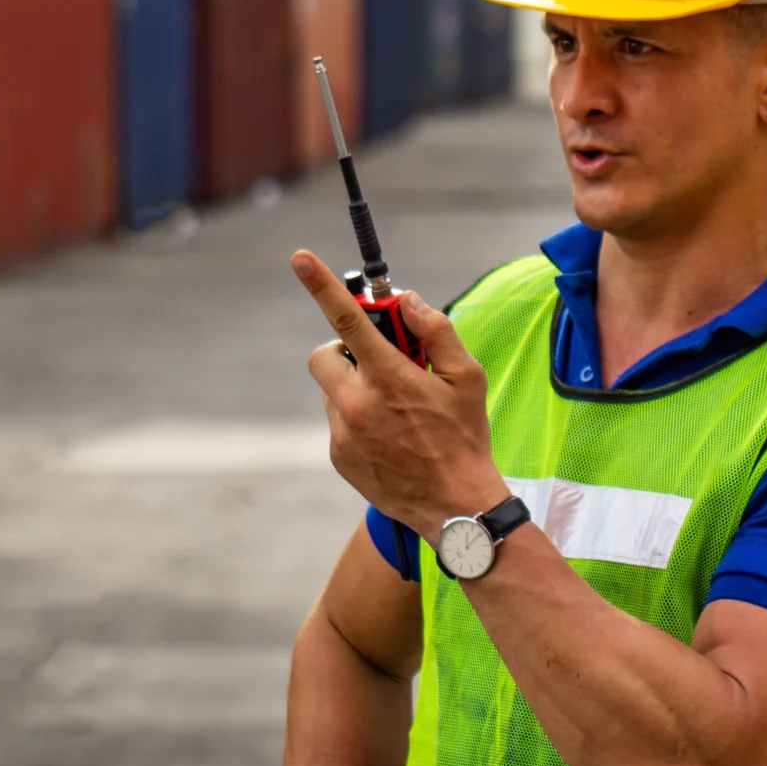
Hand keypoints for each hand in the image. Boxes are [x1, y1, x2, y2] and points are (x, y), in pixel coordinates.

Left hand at [292, 251, 508, 536]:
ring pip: (332, 389)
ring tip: (395, 408)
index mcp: (388, 378)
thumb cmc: (465, 437)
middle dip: (343, 350)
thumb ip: (435, 330)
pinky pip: (337, 420)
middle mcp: (356, 404)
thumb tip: (406, 301)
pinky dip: (356, 417)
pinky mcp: (338, 456)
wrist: (455, 507)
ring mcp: (342, 433)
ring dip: (354, 385)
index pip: (346, 320)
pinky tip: (390, 435)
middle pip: (323, 355)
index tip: (299, 258)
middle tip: (377, 360)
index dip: (321, 285)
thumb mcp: (466, 377)